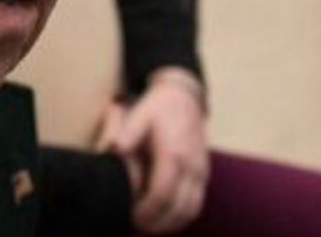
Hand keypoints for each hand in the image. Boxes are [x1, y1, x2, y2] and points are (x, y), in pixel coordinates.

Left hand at [98, 69, 209, 234]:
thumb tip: (116, 149)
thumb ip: (128, 132)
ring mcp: (201, 172)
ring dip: (172, 224)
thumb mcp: (140, 113)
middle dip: (158, 224)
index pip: (162, 193)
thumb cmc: (159, 107)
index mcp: (174, 153)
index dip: (147, 211)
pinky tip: (166, 219)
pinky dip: (182, 217)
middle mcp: (192, 166)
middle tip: (136, 228)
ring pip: (192, 210)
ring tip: (149, 228)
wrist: (185, 97)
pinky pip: (197, 204)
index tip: (131, 217)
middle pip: (179, 209)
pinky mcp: (204, 174)